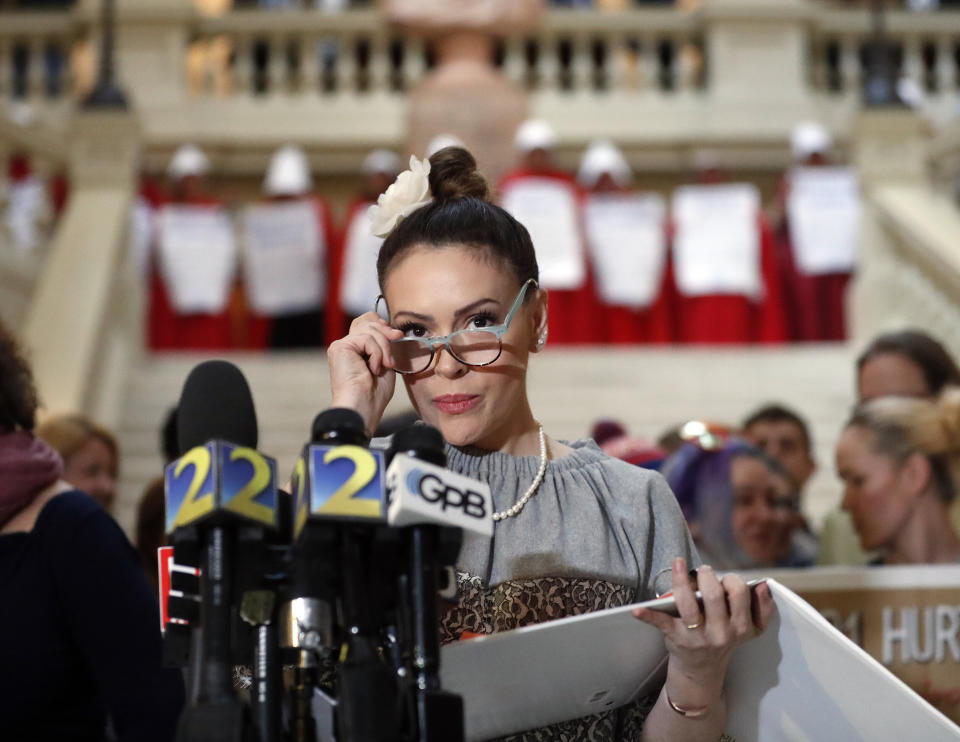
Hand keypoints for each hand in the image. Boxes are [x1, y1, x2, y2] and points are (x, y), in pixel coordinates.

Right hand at [327, 311, 403, 434]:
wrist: (363, 406)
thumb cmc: (374, 393)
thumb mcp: (385, 363)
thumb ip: (385, 346)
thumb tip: (394, 330)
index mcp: (356, 349)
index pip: (366, 321)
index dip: (382, 323)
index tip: (396, 335)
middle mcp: (346, 345)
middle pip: (368, 321)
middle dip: (387, 332)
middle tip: (395, 346)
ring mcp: (342, 345)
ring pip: (369, 330)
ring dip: (384, 348)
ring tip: (385, 366)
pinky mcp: (340, 347)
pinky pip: (366, 339)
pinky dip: (376, 353)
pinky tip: (374, 368)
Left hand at [632, 558, 774, 700]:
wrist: (702, 669)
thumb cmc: (723, 638)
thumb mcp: (748, 629)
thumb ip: (761, 609)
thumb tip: (763, 586)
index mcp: (741, 627)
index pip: (740, 594)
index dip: (731, 580)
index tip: (724, 578)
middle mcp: (720, 633)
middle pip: (714, 595)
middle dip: (707, 576)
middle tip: (704, 570)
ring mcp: (697, 636)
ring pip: (688, 603)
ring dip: (682, 580)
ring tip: (679, 564)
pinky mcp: (676, 638)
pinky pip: (661, 624)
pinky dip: (647, 616)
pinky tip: (637, 610)